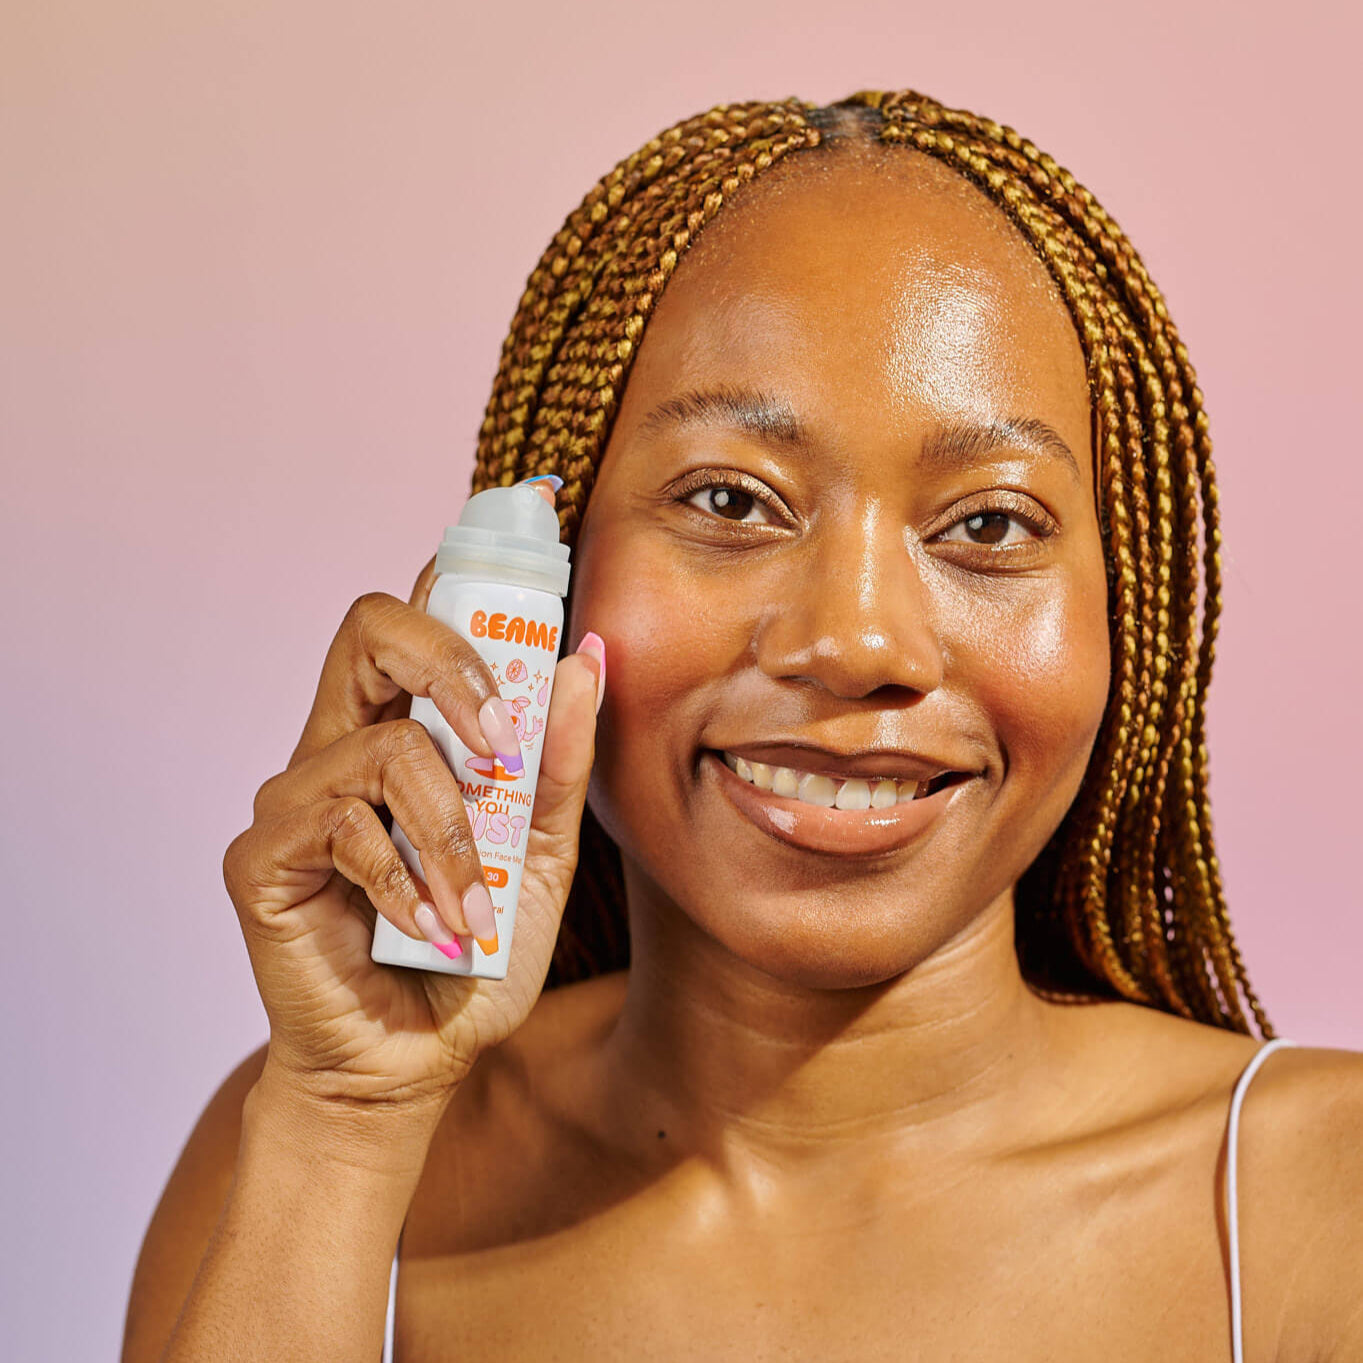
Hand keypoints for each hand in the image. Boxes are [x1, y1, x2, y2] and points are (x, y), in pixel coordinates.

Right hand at [222, 484, 604, 1117]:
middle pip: (370, 628)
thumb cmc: (473, 954)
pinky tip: (435, 930)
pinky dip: (409, 882)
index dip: (454, 571)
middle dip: (452, 662)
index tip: (523, 535)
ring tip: (480, 910)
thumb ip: (555, 764)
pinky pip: (347, 831)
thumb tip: (585, 657)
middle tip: (505, 738)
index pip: (416, 622)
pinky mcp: (264, 856)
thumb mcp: (539, 858)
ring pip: (386, 751)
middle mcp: (341, 745)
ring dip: (453, 834)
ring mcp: (295, 797)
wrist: (411, 1062)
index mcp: (405, 734)